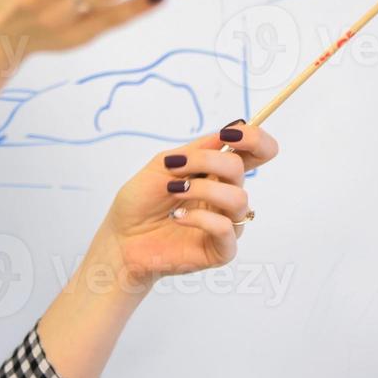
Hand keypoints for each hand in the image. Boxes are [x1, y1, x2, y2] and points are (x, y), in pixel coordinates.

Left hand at [93, 120, 281, 293]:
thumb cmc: (141, 202)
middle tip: (176, 167)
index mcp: (217, 173)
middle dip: (209, 161)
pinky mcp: (221, 250)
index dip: (254, 138)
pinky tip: (177, 218)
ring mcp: (226, 223)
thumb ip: (198, 150)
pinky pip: (226, 228)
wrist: (122, 239)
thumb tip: (233, 127)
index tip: (230, 134)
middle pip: (240, 169)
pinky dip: (200, 218)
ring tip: (173, 192)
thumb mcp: (163, 165)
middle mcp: (225, 196)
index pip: (255, 152)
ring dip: (202, 190)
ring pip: (238, 199)